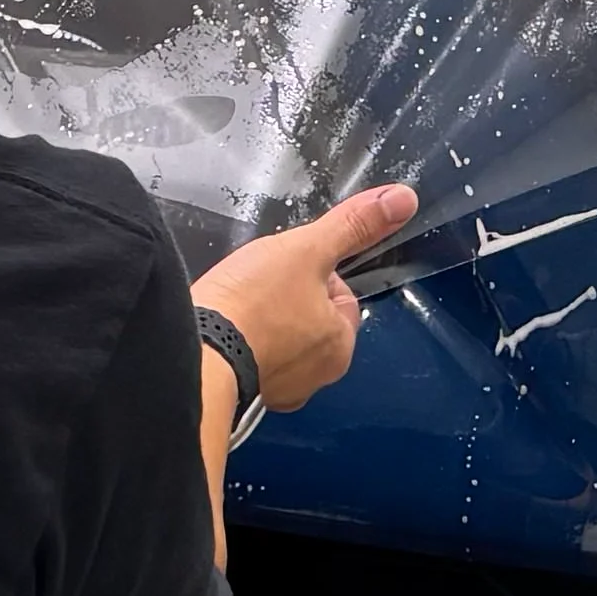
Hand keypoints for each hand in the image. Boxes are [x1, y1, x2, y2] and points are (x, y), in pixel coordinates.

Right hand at [194, 182, 419, 415]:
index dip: (314, 273)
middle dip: (284, 299)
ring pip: (275, 341)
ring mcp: (275, 391)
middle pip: (307, 319)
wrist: (193, 354)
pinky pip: (246, 359)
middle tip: (256, 286)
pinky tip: (221, 329)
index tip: (287, 267)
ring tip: (236, 306)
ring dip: (259, 323)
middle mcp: (314, 378)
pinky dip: (237, 343)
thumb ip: (353, 226)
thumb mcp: (308, 250)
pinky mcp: (239, 395)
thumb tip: (403, 200)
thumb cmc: (251, 305)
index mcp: (339, 346)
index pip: (340, 297)